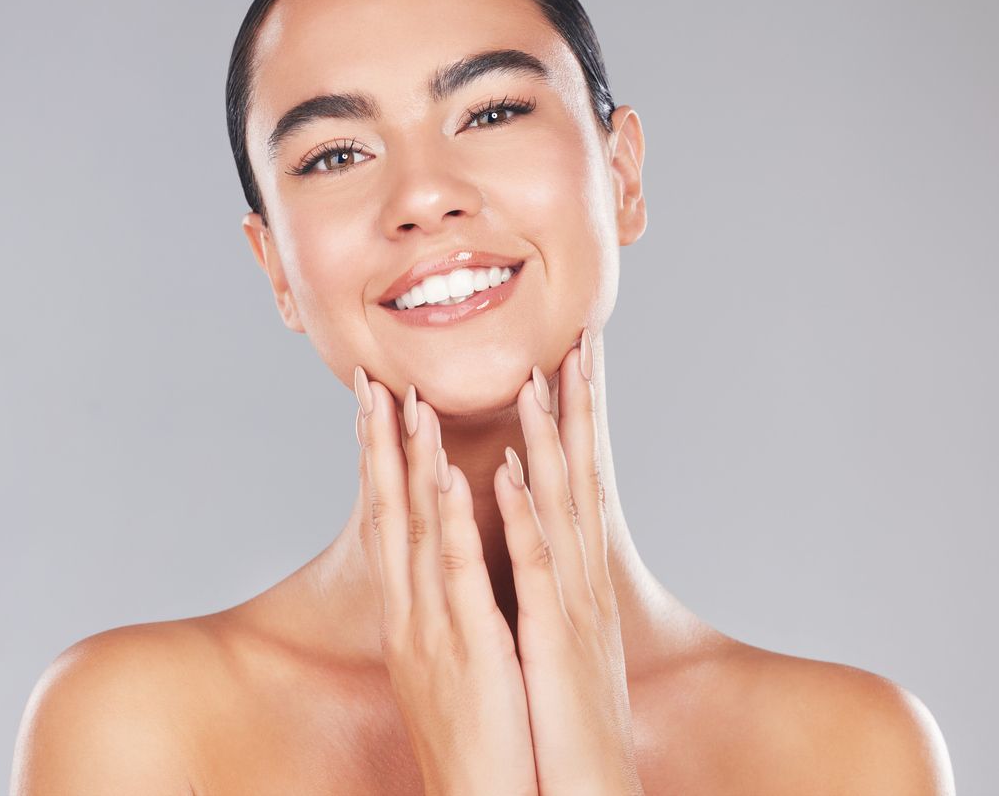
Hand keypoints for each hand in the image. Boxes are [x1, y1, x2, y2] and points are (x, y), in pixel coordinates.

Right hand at [355, 368, 538, 795]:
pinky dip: (447, 521)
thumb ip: (442, 608)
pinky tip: (445, 475)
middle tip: (374, 386)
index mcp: (409, 613)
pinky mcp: (467, 648)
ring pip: (416, 530)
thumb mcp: (448, 661)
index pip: (389, 521)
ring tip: (408, 404)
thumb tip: (442, 566)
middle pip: (389, 513)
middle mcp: (411, 612)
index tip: (377, 409)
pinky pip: (455, 574)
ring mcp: (433, 628)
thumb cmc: (475, 734)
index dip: (379, 462)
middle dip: (381, 446)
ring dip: (411, 463)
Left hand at [493, 328, 644, 794]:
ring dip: (548, 442)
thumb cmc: (566, 719)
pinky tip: (509, 473)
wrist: (586, 793)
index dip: (575, 422)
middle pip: (581, 475)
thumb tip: (532, 541)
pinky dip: (523, 517)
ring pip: (561, 505)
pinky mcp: (556, 640)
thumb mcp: (557, 640)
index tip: (570, 366)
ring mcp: (573, 605)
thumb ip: (546, 587)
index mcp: (578, 576)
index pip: (578, 479)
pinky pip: (536, 568)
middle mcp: (583, 578)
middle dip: (577, 408)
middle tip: (575, 344)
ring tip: (536, 381)